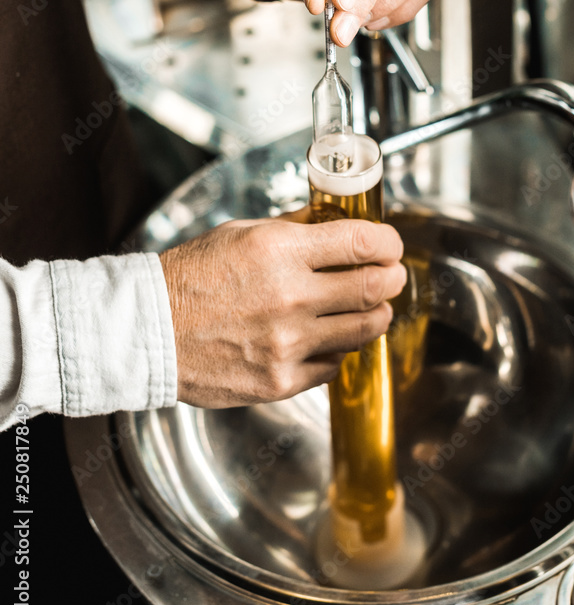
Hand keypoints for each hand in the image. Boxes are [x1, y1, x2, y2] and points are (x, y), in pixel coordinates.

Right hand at [159, 216, 405, 407]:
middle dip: (392, 278)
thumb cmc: (191, 278)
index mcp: (279, 250)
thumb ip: (294, 230)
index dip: (388, 242)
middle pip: (373, 287)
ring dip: (376, 315)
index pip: (361, 242)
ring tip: (372, 308)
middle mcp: (289, 296)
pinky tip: (327, 337)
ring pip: (364, 329)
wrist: (149, 331)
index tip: (390, 246)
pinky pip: (334, 364)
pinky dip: (337, 349)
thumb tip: (337, 224)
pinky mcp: (282, 380)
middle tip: (393, 276)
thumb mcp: (242, 233)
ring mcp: (288, 343)